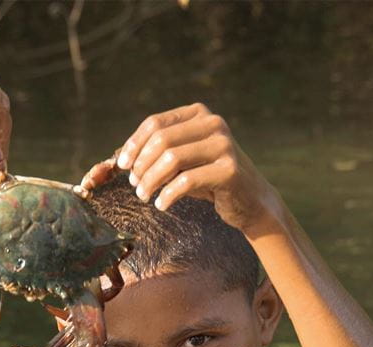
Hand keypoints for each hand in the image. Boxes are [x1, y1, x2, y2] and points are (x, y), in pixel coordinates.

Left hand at [115, 103, 279, 232]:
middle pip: (161, 140)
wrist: (251, 201)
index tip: (123, 165)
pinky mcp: (229, 170)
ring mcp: (224, 145)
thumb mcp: (184, 161)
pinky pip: (187, 181)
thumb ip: (160, 153)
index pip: (155, 123)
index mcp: (199, 114)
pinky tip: (162, 205)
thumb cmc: (210, 181)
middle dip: (141, 165)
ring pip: (172, 159)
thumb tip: (121, 158)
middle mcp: (213, 124)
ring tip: (144, 196)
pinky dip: (168, 195)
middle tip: (135, 186)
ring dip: (151, 181)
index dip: (134, 144)